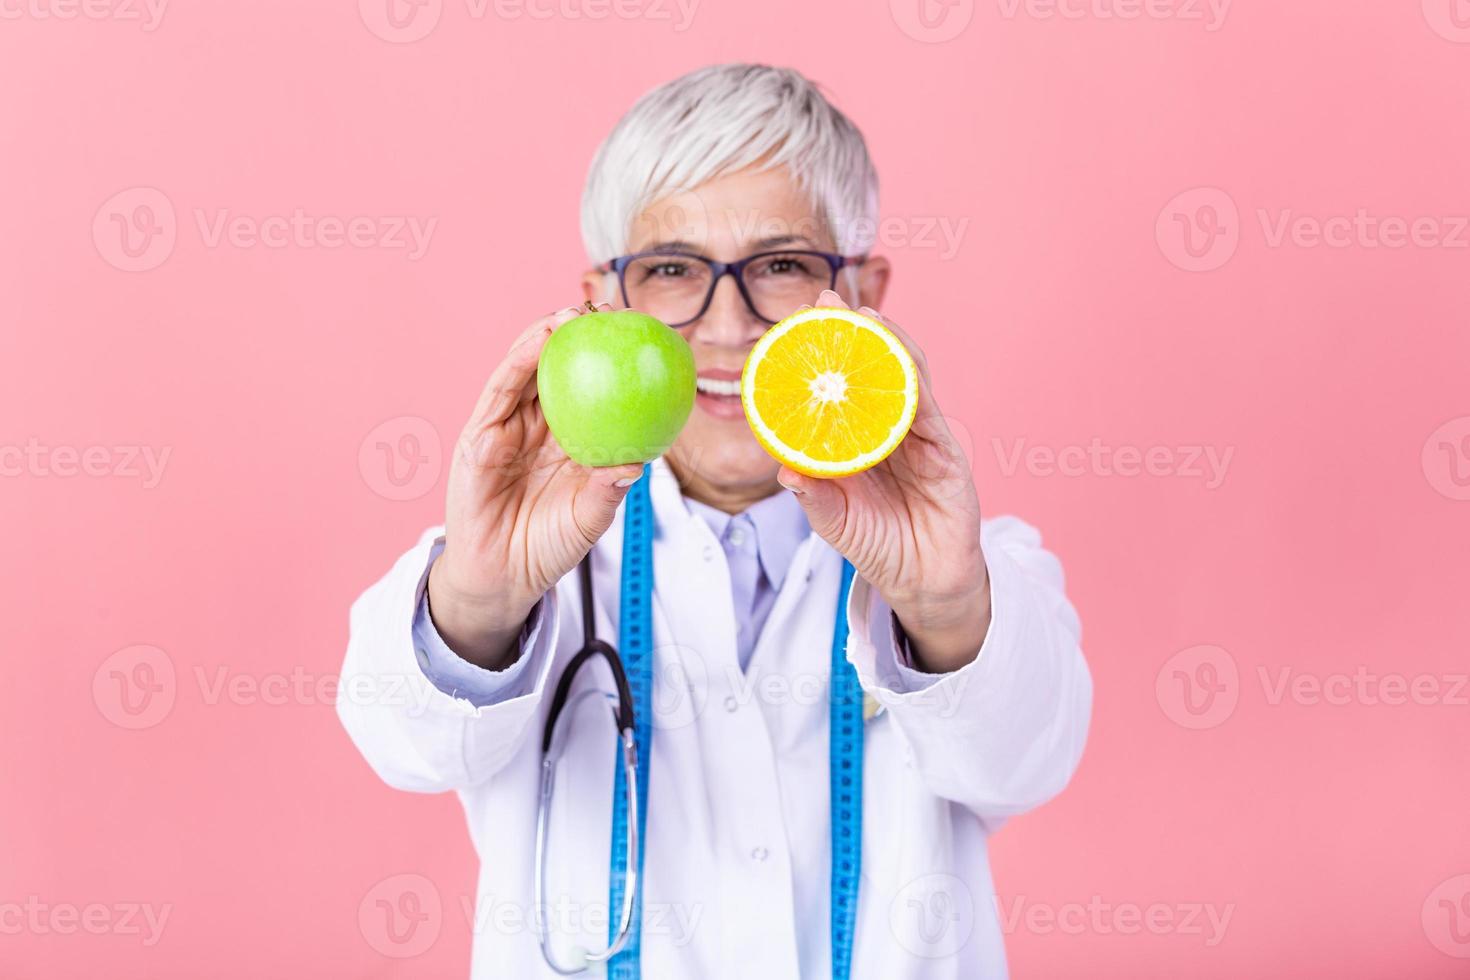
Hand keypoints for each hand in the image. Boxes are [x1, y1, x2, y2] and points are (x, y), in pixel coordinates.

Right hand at [427, 304, 643, 667]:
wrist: (501, 580)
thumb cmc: (546, 548)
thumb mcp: (588, 518)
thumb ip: (608, 489)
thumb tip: (638, 463)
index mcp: (565, 443)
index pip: (587, 392)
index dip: (606, 364)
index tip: (635, 338)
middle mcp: (536, 429)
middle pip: (556, 371)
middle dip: (577, 337)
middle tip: (606, 310)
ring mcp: (506, 430)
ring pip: (525, 371)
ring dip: (545, 336)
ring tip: (572, 313)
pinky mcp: (479, 436)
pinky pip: (500, 391)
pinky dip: (519, 361)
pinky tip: (539, 340)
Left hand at [776, 291, 990, 672]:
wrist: (925, 584)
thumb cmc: (880, 546)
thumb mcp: (835, 522)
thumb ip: (814, 496)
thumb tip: (783, 470)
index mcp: (859, 439)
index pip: (839, 387)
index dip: (821, 355)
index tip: (795, 325)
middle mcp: (889, 429)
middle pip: (872, 369)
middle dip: (851, 332)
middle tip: (824, 300)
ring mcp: (920, 436)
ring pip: (902, 377)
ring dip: (883, 342)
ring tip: (859, 315)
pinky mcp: (945, 452)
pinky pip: (927, 409)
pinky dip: (912, 379)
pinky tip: (895, 355)